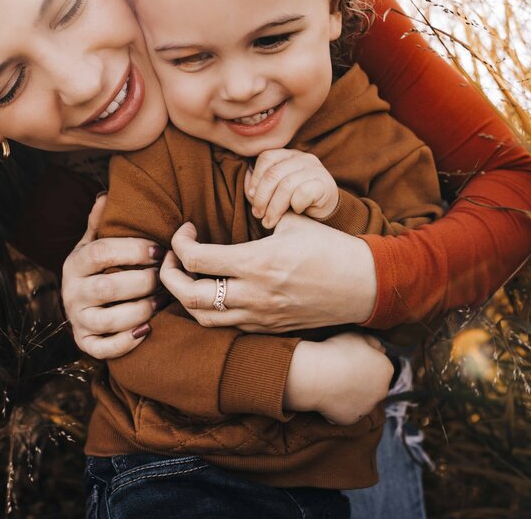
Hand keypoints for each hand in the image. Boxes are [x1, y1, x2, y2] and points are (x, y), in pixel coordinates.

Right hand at [61, 195, 166, 358]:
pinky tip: (148, 330)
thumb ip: (99, 223)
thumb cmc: (96, 269)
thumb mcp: (92, 244)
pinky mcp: (85, 343)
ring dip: (140, 310)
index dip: (132, 250)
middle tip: (166, 278)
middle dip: (142, 282)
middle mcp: (72, 292)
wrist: (77, 305)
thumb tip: (106, 194)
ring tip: (161, 302)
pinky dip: (126, 342)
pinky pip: (103, 348)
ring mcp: (77, 319)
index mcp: (75, 263)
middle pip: (107, 287)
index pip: (101, 253)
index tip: (160, 249)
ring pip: (108, 319)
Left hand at [160, 213, 376, 332]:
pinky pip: (226, 325)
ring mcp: (260, 315)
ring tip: (186, 278)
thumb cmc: (329, 247)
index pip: (196, 259)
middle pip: (189, 295)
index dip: (179, 244)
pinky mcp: (268, 328)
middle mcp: (253, 293)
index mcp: (257, 262)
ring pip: (203, 317)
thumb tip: (239, 202)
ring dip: (186, 298)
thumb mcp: (292, 223)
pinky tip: (213, 292)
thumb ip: (259, 219)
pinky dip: (210, 311)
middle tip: (171, 259)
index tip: (186, 232)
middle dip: (169, 276)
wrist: (361, 286)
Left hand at [245, 149, 338, 228]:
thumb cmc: (297, 202)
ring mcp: (316, 169)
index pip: (266, 157)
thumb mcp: (277, 192)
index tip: (252, 197)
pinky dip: (295, 206)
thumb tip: (249, 189)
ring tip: (270, 221)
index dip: (255, 178)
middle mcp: (303, 158)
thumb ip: (262, 188)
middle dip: (262, 197)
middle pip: (274, 173)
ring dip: (274, 208)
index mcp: (289, 155)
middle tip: (258, 214)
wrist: (327, 213)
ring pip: (286, 185)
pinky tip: (297, 212)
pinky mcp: (325, 184)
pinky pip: (302, 194)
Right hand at [283, 332, 392, 424]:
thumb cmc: (336, 352)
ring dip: (352, 394)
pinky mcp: (353, 420)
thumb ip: (373, 343)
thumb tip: (380, 349)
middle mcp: (382, 391)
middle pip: (374, 385)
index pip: (380, 366)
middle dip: (362, 381)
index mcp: (386, 369)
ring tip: (334, 384)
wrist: (317, 374)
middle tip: (343, 373)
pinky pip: (347, 412)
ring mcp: (368, 407)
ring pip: (362, 400)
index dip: (365, 362)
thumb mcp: (357, 336)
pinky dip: (340, 407)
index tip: (351, 360)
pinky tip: (330, 396)